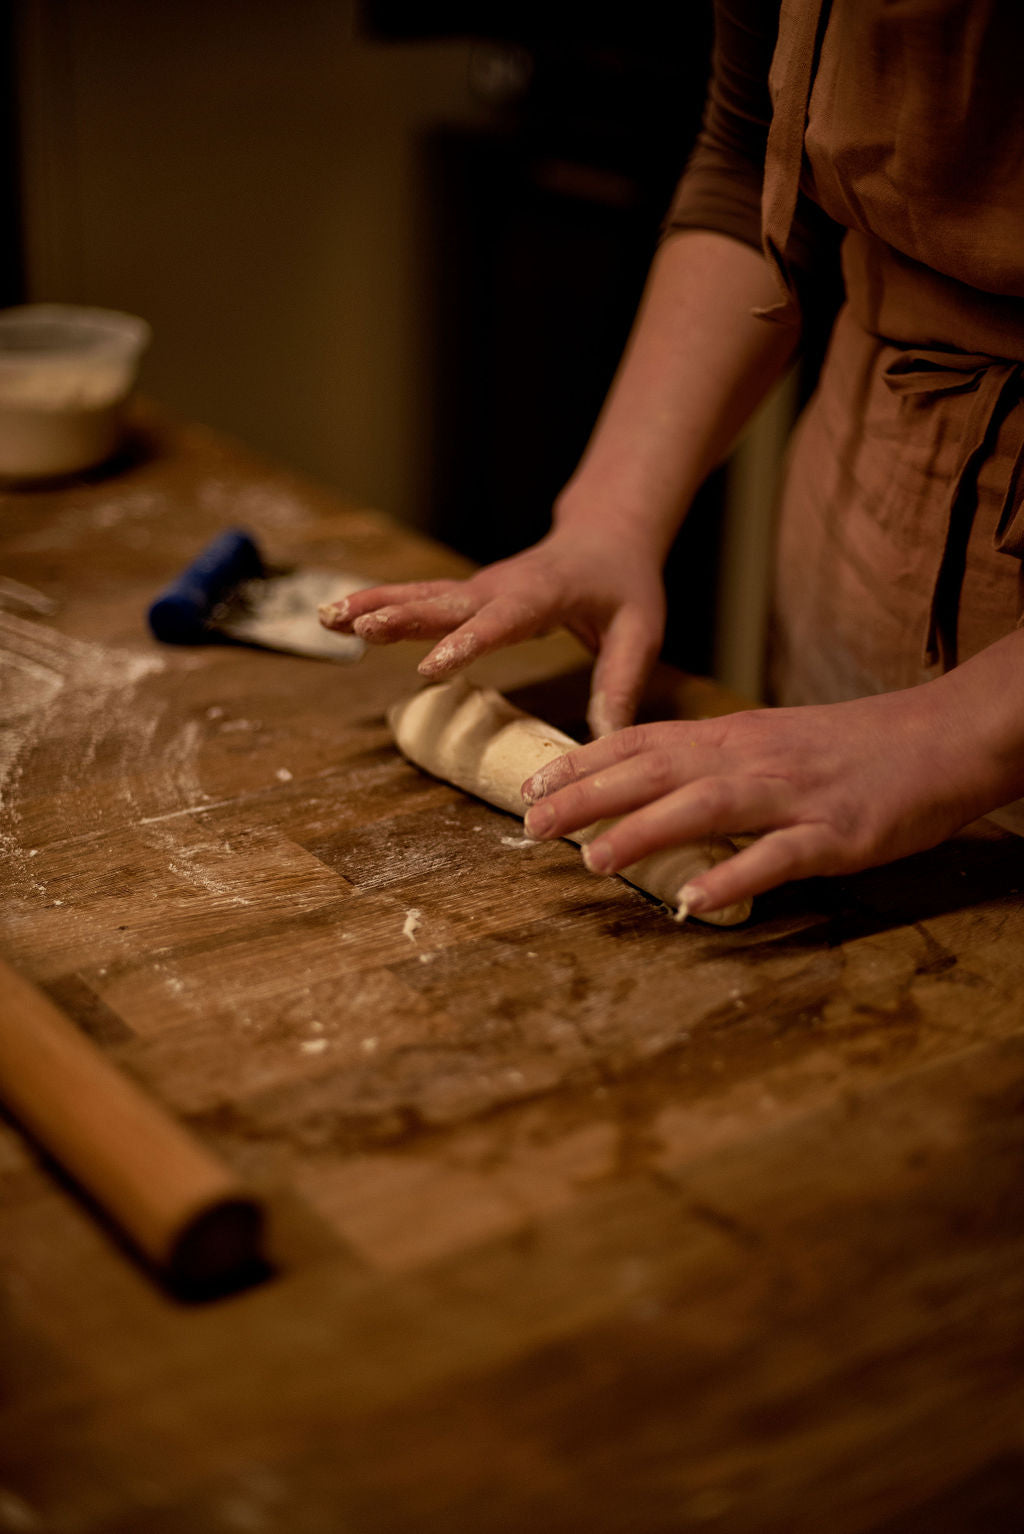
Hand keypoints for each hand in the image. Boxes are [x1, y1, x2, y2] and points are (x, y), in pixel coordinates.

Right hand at [320, 528, 666, 735]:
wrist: (605, 537)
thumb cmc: (624, 586)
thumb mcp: (639, 632)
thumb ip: (621, 683)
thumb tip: (606, 739)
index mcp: (543, 595)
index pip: (500, 621)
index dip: (465, 643)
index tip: (429, 666)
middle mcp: (500, 587)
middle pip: (444, 602)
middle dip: (400, 616)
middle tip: (358, 628)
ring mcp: (478, 589)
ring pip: (419, 595)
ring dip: (373, 605)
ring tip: (327, 617)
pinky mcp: (466, 596)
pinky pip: (417, 599)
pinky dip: (377, 604)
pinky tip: (339, 616)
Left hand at [520, 682, 995, 914]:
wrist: (939, 737)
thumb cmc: (847, 747)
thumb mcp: (768, 741)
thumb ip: (709, 763)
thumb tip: (644, 790)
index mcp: (732, 737)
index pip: (643, 742)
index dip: (584, 765)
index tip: (532, 786)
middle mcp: (751, 759)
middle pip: (657, 772)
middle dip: (589, 797)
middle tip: (531, 826)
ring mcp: (792, 796)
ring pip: (706, 807)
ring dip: (644, 832)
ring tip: (592, 861)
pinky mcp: (835, 834)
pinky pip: (778, 856)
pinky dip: (733, 876)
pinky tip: (694, 900)